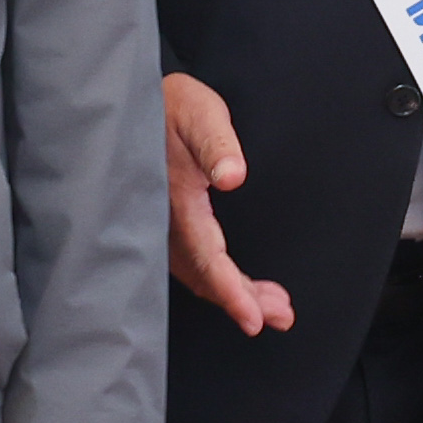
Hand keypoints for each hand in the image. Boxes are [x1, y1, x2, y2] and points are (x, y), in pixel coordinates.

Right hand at [162, 74, 290, 334]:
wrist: (141, 102)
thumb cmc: (175, 105)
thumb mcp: (199, 113)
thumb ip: (216, 144)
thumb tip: (232, 177)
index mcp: (177, 202)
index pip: (206, 258)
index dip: (230, 292)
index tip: (253, 320)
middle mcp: (167, 222)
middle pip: (205, 276)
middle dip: (242, 301)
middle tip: (281, 317)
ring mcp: (165, 226)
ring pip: (200, 274)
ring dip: (236, 294)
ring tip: (275, 309)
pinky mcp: (170, 223)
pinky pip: (195, 263)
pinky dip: (220, 280)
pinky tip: (243, 287)